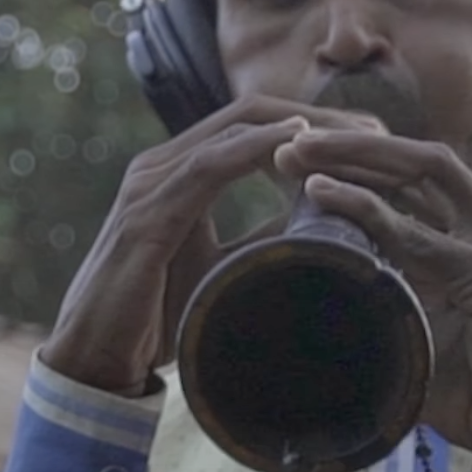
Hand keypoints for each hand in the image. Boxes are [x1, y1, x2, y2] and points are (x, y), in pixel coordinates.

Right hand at [38, 94, 384, 396]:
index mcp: (178, 172)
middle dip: (317, 116)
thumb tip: (330, 223)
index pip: (252, 124)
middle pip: (249, 113)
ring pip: (233, 130)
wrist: (95, 358)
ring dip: (299, 128)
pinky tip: (294, 146)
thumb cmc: (156, 315)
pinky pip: (206, 167)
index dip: (311, 121)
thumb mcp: (227, 266)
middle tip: (376, 131)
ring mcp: (150, 184)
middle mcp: (160, 165)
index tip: (368, 138)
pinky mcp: (147, 214)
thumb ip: (267, 236)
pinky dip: (253, 150)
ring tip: (353, 137)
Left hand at [277, 127, 471, 469]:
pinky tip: (326, 197)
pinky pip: (421, 236)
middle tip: (294, 144)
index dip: (373, 161)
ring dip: (355, 159)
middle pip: (426, 160)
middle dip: (358, 143)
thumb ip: (397, 296)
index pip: (429, 178)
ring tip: (297, 156)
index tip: (314, 160)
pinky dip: (368, 211)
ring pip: (424, 175)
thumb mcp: (434, 327)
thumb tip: (326, 296)